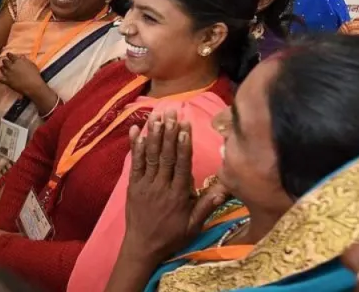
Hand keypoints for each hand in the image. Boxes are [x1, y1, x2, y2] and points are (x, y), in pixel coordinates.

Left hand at [0, 53, 44, 96]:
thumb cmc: (34, 75)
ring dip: (2, 68)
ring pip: (2, 69)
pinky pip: (0, 79)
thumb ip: (25, 60)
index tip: (8, 54)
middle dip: (5, 61)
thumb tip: (21, 56)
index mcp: (17, 61)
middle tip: (5, 61)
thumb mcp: (31, 64)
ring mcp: (8, 74)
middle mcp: (11, 66)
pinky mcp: (7, 81)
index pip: (10, 55)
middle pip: (5, 61)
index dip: (9, 55)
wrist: (33, 86)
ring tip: (2, 68)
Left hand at [123, 110, 227, 261]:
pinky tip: (137, 130)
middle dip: (169, 133)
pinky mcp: (133, 185)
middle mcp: (161, 186)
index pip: (182, 166)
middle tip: (172, 112)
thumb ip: (207, 206)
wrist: (143, 247)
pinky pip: (134, 163)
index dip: (183, 145)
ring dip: (154, 134)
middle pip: (166, 156)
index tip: (185, 127)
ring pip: (151, 156)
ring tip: (157, 115)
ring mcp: (145, 185)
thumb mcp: (194, 226)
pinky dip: (135, 146)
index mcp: (178, 195)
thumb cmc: (172, 236)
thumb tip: (225, 188)